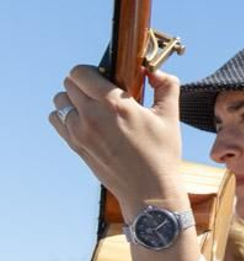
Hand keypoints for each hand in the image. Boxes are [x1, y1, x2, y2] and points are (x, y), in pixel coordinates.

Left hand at [49, 65, 185, 209]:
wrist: (148, 190)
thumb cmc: (162, 154)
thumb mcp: (170, 117)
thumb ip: (166, 86)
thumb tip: (155, 71)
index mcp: (114, 104)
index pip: (81, 72)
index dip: (93, 70)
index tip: (106, 77)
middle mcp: (92, 116)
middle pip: (68, 83)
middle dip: (85, 82)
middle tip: (102, 92)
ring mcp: (79, 132)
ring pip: (60, 100)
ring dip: (73, 98)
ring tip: (93, 107)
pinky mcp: (75, 145)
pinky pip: (56, 119)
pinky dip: (66, 115)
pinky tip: (86, 121)